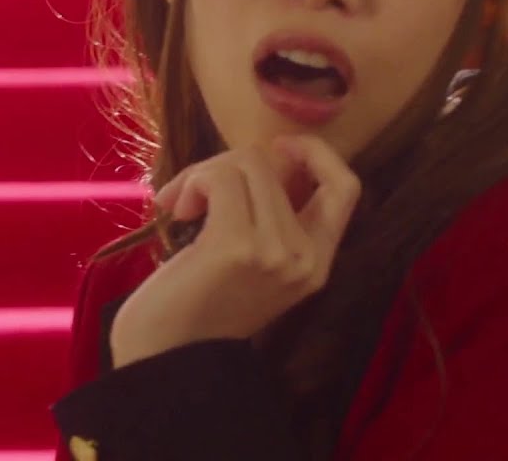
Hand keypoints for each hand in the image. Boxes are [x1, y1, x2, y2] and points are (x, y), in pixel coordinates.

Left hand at [109, 134, 361, 367]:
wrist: (161, 359)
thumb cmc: (195, 305)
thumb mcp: (252, 262)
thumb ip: (272, 217)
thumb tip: (267, 154)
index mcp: (317, 263)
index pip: (346, 187)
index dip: (316, 153)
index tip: (275, 148)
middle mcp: (306, 259)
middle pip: (278, 164)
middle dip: (226, 162)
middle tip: (194, 189)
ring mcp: (275, 252)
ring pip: (247, 163)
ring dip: (203, 172)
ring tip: (181, 203)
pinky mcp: (237, 246)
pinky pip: (219, 178)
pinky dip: (192, 180)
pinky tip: (174, 208)